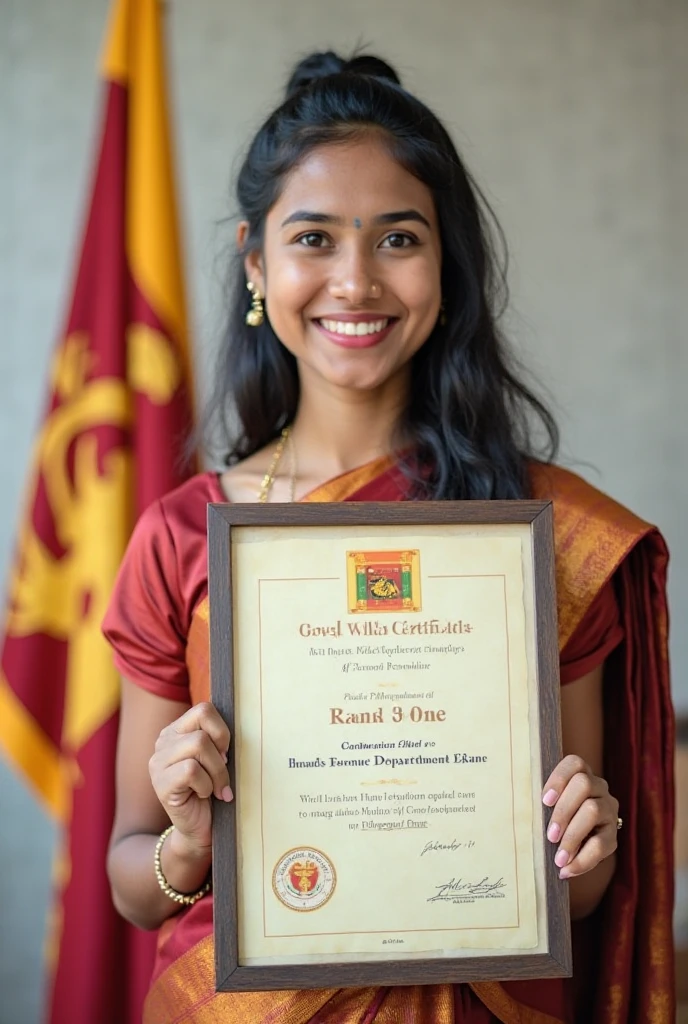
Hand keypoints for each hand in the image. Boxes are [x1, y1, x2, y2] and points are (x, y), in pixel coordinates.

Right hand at [149, 702, 231, 855]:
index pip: (203, 709)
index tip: (226, 752)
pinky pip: (190, 770)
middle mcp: (163, 742)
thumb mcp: (218, 758)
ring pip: (197, 747)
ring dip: (215, 772)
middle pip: (202, 732)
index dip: (221, 731)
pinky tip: (203, 796)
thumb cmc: (213, 790)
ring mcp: (158, 763)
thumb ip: (219, 739)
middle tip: (222, 776)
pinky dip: (205, 785)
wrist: (200, 828)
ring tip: (216, 789)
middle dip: (220, 758)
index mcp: (177, 730)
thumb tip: (240, 721)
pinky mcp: (160, 783)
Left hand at [542, 754, 618, 879]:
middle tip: (550, 835)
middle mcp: (599, 788)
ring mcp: (608, 810)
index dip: (559, 778)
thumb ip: (541, 804)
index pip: (575, 764)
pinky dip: (582, 860)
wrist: (572, 847)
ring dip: (573, 836)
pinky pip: (602, 845)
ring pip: (593, 810)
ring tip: (558, 858)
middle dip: (564, 810)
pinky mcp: (613, 835)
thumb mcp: (547, 808)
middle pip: (584, 784)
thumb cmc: (552, 821)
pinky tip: (567, 870)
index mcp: (580, 775)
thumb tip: (519, 808)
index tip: (544, 801)